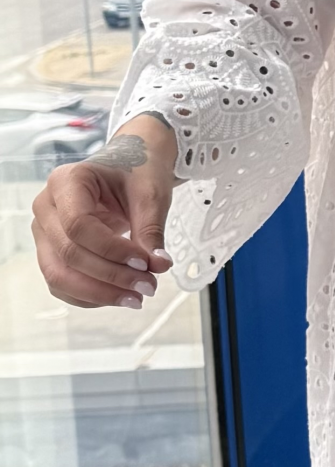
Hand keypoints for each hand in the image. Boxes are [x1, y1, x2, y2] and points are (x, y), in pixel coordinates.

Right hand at [33, 113, 175, 308]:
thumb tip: (157, 266)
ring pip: (59, 275)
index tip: (145, 263)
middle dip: (111, 276)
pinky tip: (120, 296)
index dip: (112, 251)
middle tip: (149, 286)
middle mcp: (46, 206)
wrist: (129, 168)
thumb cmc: (136, 172)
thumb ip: (151, 230)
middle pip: (69, 253)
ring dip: (99, 293)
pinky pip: (62, 284)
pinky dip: (91, 296)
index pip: (79, 226)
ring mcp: (45, 231)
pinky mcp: (52, 251)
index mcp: (66, 181)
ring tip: (136, 298)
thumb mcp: (150, 195)